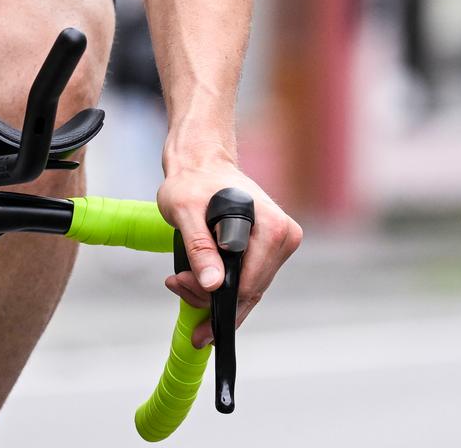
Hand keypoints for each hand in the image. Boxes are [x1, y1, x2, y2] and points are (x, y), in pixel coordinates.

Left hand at [156, 163, 302, 347]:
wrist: (202, 163)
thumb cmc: (194, 181)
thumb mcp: (185, 211)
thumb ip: (200, 247)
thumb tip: (213, 284)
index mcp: (271, 226)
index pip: (248, 284)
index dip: (215, 296)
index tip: (182, 287)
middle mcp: (284, 236)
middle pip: (249, 291)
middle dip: (208, 295)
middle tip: (176, 282)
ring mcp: (280, 245)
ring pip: (247, 291)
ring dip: (210, 293)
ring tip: (180, 279)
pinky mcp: (270, 251)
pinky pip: (247, 281)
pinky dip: (220, 285)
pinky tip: (195, 277)